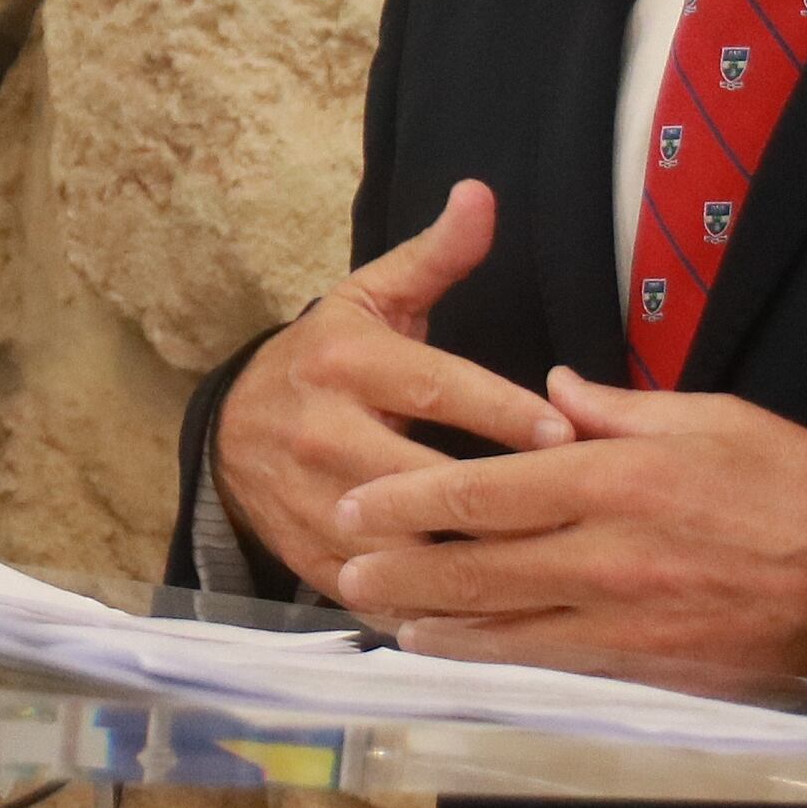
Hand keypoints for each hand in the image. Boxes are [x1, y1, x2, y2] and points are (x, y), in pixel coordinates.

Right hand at [212, 182, 575, 603]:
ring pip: (400, 544)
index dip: (501, 413)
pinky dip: (433, 606)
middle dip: (496, 502)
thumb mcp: (372, 297)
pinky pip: (378, 589)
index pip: (435, 388)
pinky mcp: (308, 555)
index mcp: (347, 360)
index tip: (564, 432)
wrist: (231, 430)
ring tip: (549, 572)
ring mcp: (310, 499)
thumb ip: (437, 256)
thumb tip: (482, 194)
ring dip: (471, 563)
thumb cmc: (329, 358)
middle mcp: (322, 431)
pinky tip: (494, 613)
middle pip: (419, 478)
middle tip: (575, 516)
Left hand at [334, 370, 806, 679]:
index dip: (409, 502)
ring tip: (381, 618)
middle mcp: (604, 553)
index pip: (484, 492)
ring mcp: (621, 618)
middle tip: (342, 569)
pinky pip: (550, 668)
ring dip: (433, 626)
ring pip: (501, 629)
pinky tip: (458, 658)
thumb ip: (618, 409)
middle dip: (399, 571)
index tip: (357, 504)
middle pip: (474, 567)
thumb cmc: (791, 482)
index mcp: (614, 478)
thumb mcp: (707, 416)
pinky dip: (494, 663)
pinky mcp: (645, 667)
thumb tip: (555, 387)